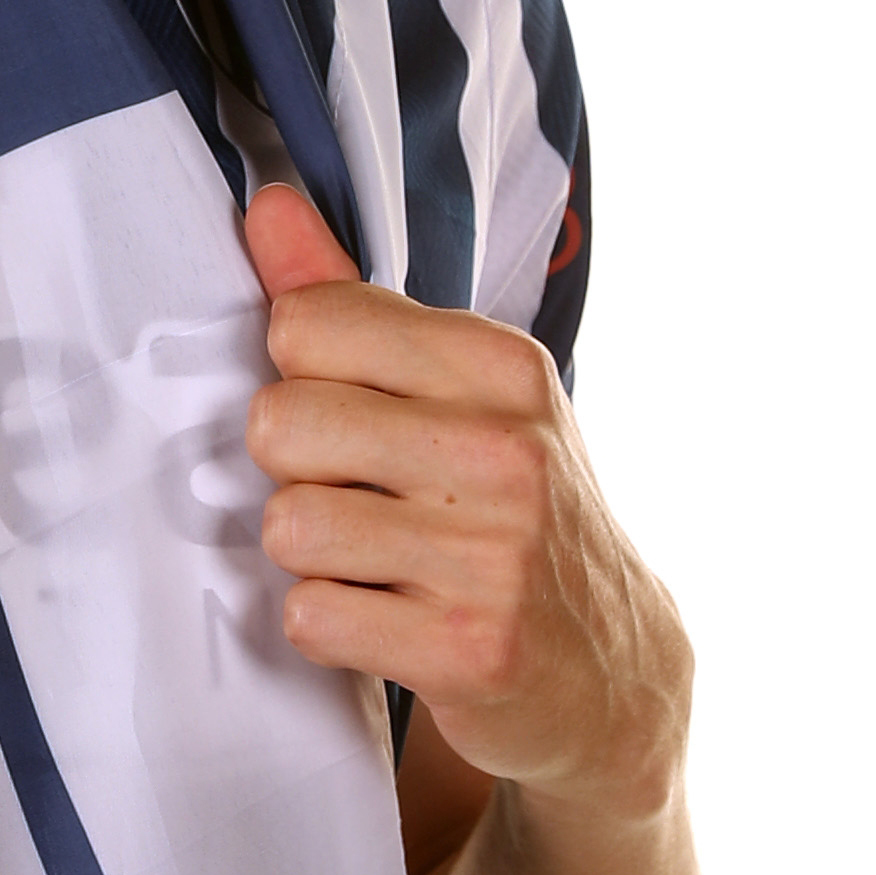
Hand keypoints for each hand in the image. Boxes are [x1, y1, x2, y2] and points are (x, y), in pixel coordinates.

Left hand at [240, 183, 690, 828]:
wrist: (609, 669)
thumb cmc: (510, 511)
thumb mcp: (461, 393)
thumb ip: (349, 302)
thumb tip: (267, 205)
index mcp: (498, 366)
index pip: (308, 324)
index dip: (301, 375)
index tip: (351, 412)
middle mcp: (503, 450)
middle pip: (279, 423)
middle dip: (293, 469)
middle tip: (355, 495)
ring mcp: (491, 554)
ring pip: (287, 526)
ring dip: (310, 556)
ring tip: (374, 559)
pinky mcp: (467, 649)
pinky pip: (310, 616)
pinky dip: (329, 625)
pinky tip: (385, 617)